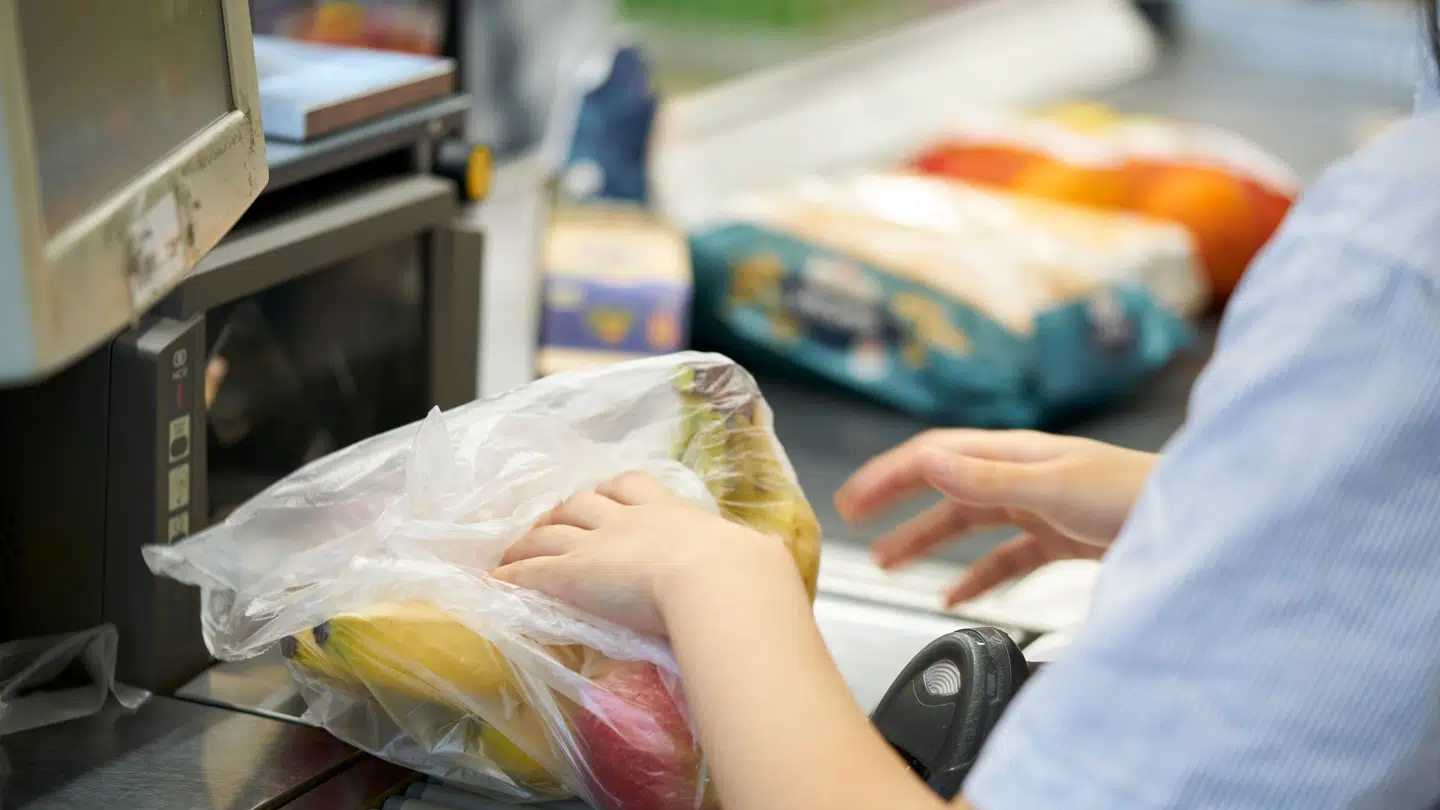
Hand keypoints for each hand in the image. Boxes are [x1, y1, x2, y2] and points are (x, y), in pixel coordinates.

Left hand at [494, 472, 795, 635]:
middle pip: (585, 501)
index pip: (633, 486)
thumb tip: (768, 564)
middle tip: (552, 521)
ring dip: (529, 539)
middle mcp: (628, 520)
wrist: (719, 583)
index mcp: (670, 511)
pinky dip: (511, 573)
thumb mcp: (748, 553)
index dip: (614, 491)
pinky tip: (495, 579)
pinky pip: (531, 571)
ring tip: (514, 549)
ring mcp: (597, 544)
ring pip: (550, 531)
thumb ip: (748, 556)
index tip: (607, 496)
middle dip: (566, 510)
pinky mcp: (571, 574)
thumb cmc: (743, 572)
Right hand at [835, 430, 1155, 603]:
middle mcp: (1020, 475)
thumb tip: (928, 465)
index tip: (851, 498)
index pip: (932, 456)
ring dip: (925, 541)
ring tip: (887, 563)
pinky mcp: (1059, 538)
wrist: (1196, 520)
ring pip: (966, 524)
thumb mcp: (1051, 487)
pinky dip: (976, 577)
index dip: (887, 475)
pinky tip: (957, 598)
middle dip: (894, 504)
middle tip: (851, 519)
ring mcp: (1039, 506)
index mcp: (1011, 453)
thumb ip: (986, 479)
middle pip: (942, 486)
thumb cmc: (1134, 493)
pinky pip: (1003, 558)